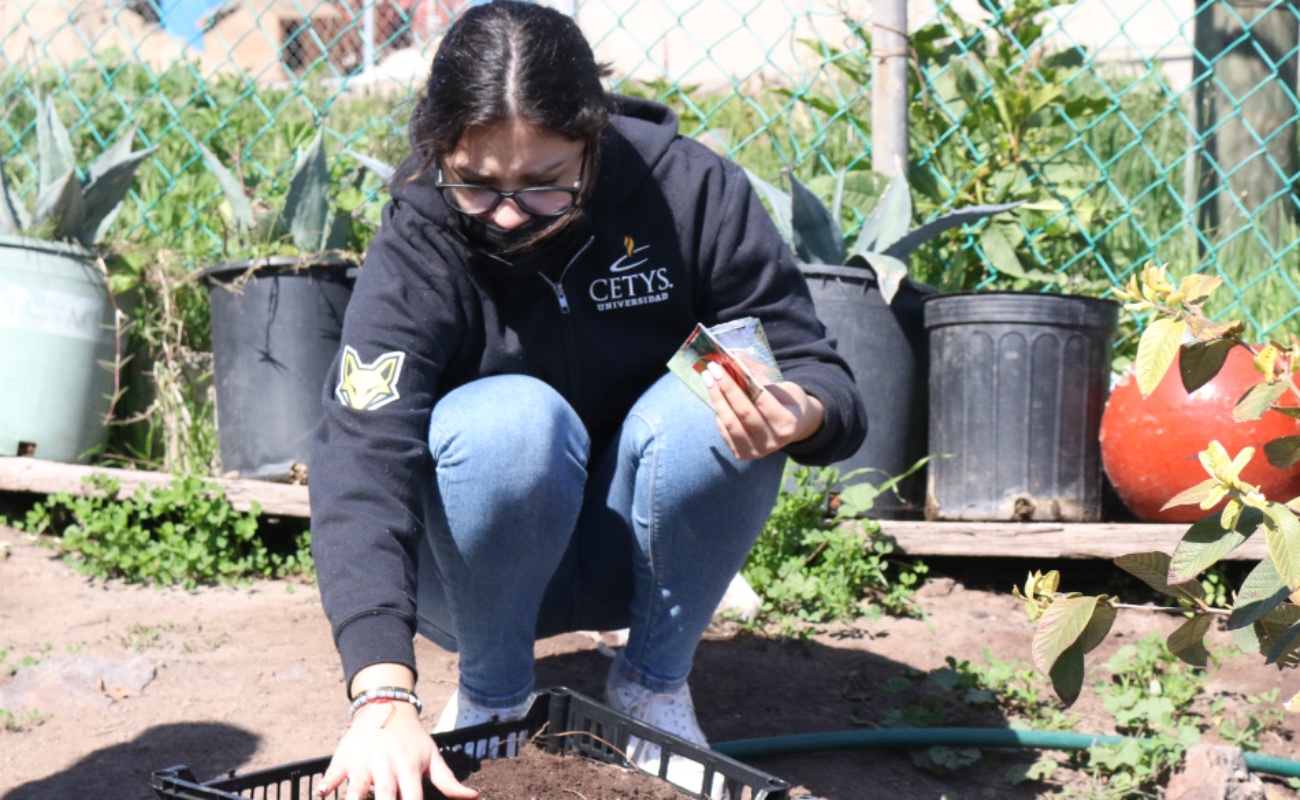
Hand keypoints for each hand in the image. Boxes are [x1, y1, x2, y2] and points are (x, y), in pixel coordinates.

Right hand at [317, 701, 477, 799]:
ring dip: (354, 798)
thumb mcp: (432, 756)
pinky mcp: (344, 757)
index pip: (412, 798)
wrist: (387, 705)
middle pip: (383, 794)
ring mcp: (363, 761)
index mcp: (409, 768)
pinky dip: (327, 782)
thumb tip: (475, 797)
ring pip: (357, 785)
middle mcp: (386, 765)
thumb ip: (449, 781)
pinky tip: (322, 793)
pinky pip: (333, 772)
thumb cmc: (412, 738)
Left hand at [702, 360, 824, 460]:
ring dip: (717, 399)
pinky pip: (725, 433)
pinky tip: (717, 399)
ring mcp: (757, 451)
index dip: (742, 381)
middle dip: (725, 388)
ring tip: (708, 380)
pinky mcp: (743, 455)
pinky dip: (719, 414)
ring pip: (731, 424)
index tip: (725, 363)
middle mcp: (773, 441)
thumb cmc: (789, 402)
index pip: (761, 400)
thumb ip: (760, 377)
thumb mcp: (784, 387)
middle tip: (712, 369)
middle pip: (744, 412)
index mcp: (788, 423)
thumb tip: (732, 358)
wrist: (796, 428)